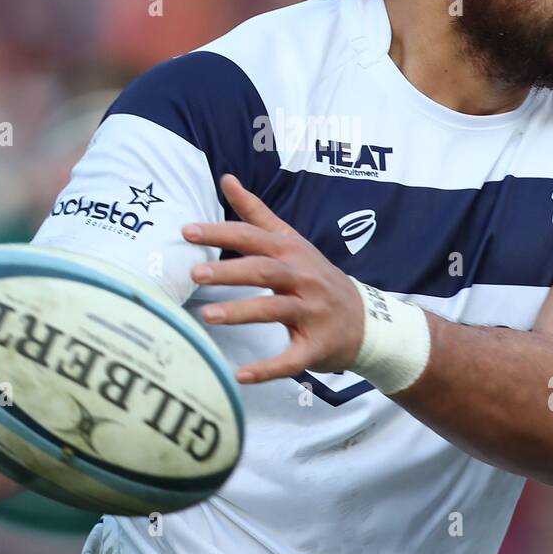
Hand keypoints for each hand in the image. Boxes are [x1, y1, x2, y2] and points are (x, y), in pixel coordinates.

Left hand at [183, 174, 364, 383]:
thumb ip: (256, 212)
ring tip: (208, 315)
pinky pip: (290, 359)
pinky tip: (239, 375)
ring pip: (275, 310)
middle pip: (263, 270)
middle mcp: (303, 278)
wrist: (365, 320)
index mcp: (292, 252)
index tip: (187, 231)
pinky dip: (266, 369)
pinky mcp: (315, 347)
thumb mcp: (291, 240)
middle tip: (195, 273)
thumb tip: (226, 178)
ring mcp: (311, 313)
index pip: (253, 237)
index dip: (221, 232)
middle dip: (229, 270)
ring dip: (241, 311)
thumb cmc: (316, 276)